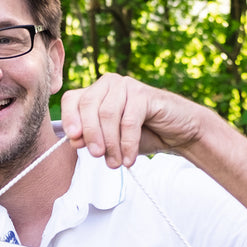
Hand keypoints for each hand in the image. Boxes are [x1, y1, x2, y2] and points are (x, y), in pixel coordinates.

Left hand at [60, 73, 203, 167]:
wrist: (177, 133)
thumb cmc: (141, 135)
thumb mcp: (110, 141)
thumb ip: (91, 139)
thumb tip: (74, 140)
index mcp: (95, 92)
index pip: (72, 99)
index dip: (69, 118)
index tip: (73, 140)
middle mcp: (108, 84)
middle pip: (88, 106)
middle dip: (90, 134)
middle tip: (97, 156)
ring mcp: (127, 86)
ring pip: (107, 114)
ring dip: (110, 143)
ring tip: (115, 163)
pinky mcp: (144, 94)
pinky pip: (128, 121)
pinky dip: (127, 144)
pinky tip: (129, 159)